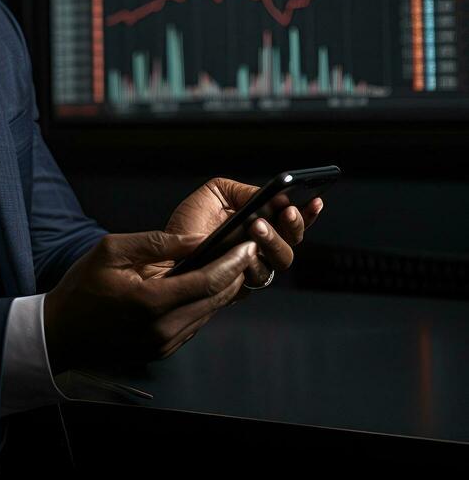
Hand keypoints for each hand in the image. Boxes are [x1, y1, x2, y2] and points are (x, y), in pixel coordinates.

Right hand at [43, 231, 258, 376]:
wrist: (60, 332)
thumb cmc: (81, 288)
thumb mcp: (112, 250)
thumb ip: (157, 243)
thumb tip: (197, 239)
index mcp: (151, 302)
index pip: (207, 282)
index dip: (232, 262)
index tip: (247, 244)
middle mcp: (163, 329)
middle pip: (215, 300)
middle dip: (235, 274)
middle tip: (247, 250)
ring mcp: (164, 344)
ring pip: (208, 314)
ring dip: (222, 290)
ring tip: (231, 265)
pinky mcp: (162, 351)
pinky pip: (194, 325)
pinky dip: (204, 304)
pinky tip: (205, 286)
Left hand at [164, 177, 323, 298]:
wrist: (165, 249)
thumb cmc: (190, 222)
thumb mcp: (216, 194)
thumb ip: (244, 192)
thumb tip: (271, 195)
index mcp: (261, 226)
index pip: (293, 222)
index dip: (308, 213)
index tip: (315, 199)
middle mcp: (262, 250)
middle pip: (292, 242)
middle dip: (292, 226)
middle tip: (284, 211)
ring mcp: (252, 269)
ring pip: (280, 261)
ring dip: (273, 241)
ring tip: (257, 225)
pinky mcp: (238, 287)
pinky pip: (256, 277)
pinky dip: (254, 261)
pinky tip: (246, 248)